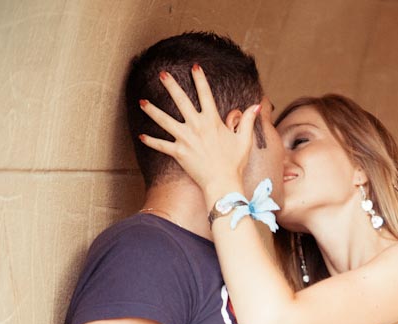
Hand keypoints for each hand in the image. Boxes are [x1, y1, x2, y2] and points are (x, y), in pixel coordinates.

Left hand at [137, 65, 261, 205]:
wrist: (223, 183)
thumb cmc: (235, 162)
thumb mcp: (244, 140)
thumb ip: (248, 121)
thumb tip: (256, 106)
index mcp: (212, 121)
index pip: (205, 94)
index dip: (200, 79)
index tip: (194, 66)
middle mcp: (196, 126)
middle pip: (181, 101)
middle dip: (171, 86)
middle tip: (161, 74)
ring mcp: (185, 139)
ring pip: (165, 120)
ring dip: (152, 110)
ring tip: (142, 102)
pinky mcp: (178, 152)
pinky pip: (161, 145)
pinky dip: (151, 141)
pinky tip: (141, 135)